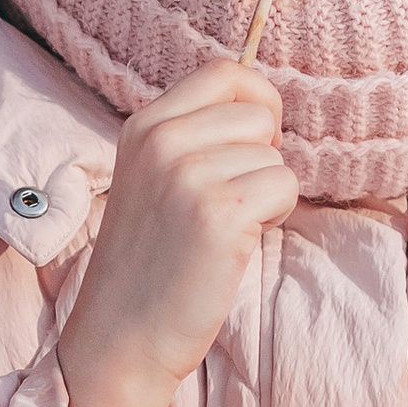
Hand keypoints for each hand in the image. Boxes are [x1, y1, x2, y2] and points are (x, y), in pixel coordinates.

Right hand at [57, 58, 297, 406]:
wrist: (122, 334)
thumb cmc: (150, 262)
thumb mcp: (153, 178)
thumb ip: (193, 138)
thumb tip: (265, 109)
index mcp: (144, 125)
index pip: (225, 71)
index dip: (255, 102)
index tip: (249, 145)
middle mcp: (163, 140)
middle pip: (259, 111)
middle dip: (263, 155)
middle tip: (231, 200)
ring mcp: (190, 174)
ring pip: (276, 154)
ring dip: (267, 193)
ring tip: (224, 228)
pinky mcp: (222, 213)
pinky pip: (286, 187)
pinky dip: (275, 218)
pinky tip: (234, 244)